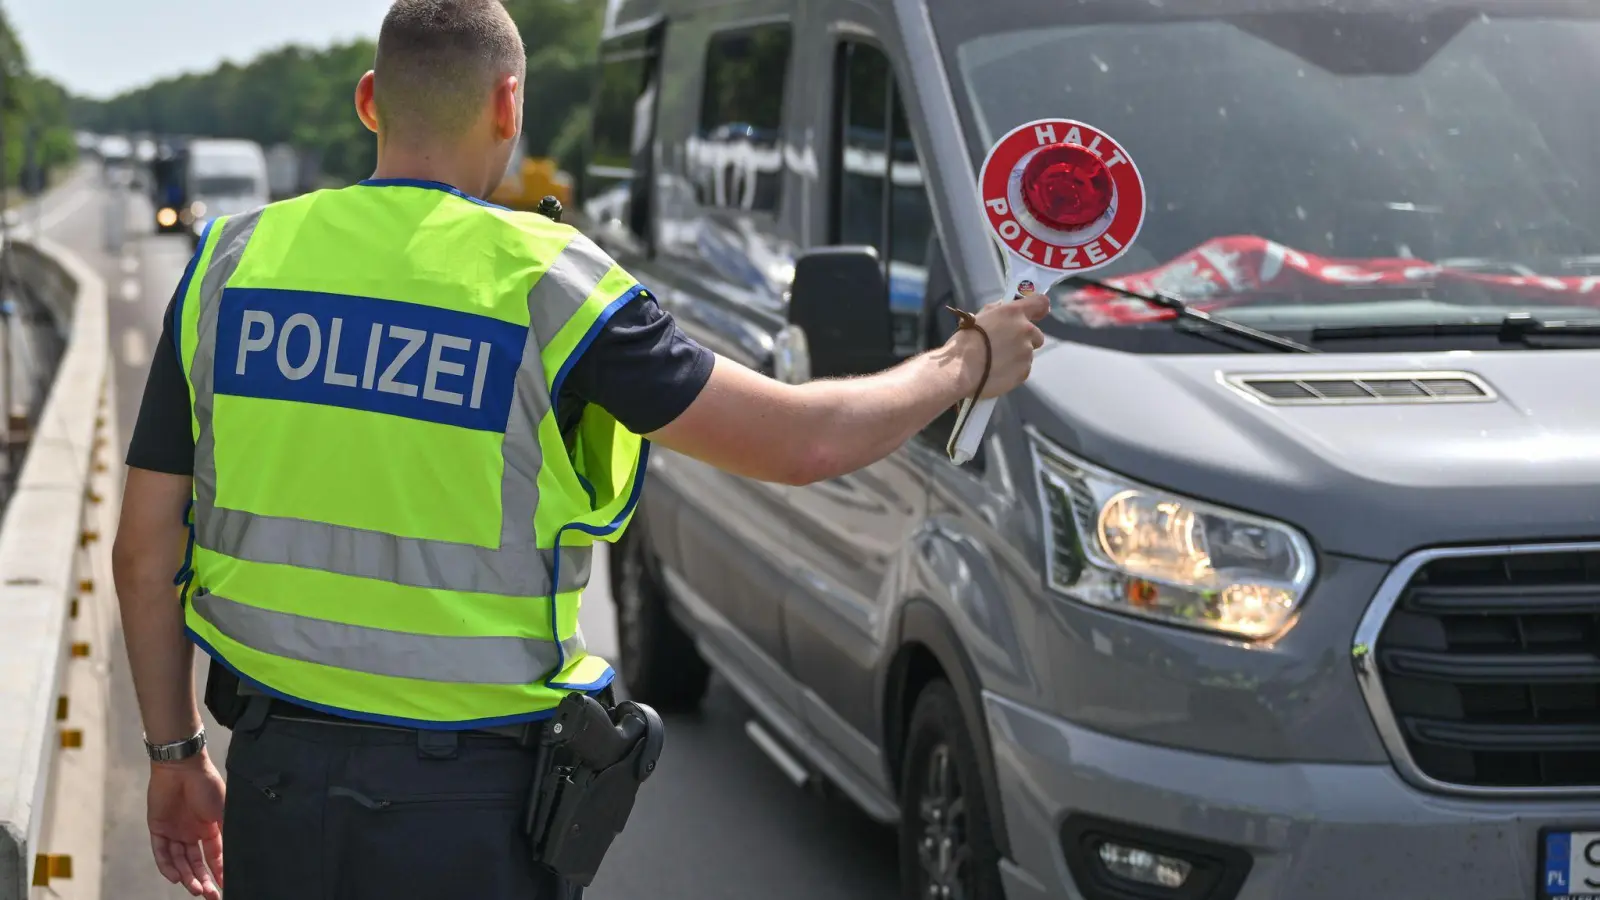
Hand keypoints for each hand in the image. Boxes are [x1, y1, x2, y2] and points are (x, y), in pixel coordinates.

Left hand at [147, 754, 225, 898]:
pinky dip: (168, 867)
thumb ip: (227, 831)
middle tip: (210, 895)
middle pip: (197, 863)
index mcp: (210, 828)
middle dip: (204, 880)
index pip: (214, 856)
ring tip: (195, 889)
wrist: (182, 767)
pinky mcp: (158, 830)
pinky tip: (176, 878)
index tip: (225, 887)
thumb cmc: (206, 784)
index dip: (219, 871)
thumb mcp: (222, 810)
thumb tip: (240, 851)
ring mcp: (175, 832)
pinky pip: (162, 853)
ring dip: (187, 877)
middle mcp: (192, 833)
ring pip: (180, 862)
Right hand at [947, 291, 1049, 398]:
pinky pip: (1022, 370)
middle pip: (1036, 335)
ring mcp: (1027, 353)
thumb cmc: (965, 340)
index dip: (1039, 309)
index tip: (1035, 314)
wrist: (961, 368)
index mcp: (1014, 313)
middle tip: (1006, 345)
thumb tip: (1003, 309)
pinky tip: (996, 372)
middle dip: (1025, 340)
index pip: (1041, 303)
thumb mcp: (978, 317)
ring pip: (1027, 354)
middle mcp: (1026, 331)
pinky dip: (1012, 371)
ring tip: (995, 362)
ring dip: (1017, 357)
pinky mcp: (1024, 372)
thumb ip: (996, 312)